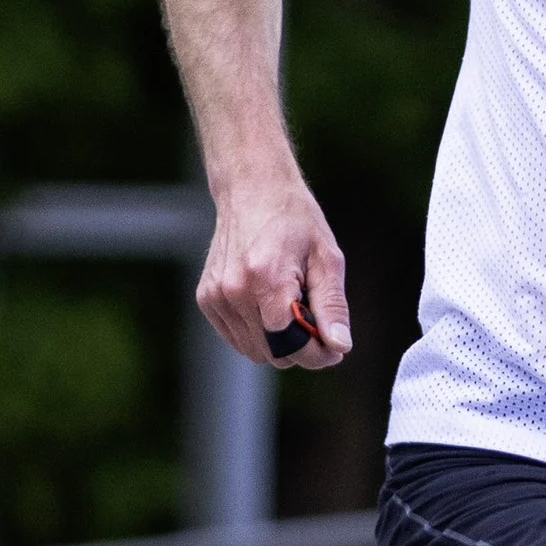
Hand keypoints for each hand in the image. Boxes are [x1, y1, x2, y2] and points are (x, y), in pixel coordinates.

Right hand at [197, 174, 352, 368]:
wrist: (253, 190)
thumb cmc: (295, 220)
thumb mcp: (326, 258)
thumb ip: (332, 306)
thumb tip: (339, 346)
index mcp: (266, 278)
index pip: (291, 345)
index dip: (318, 355)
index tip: (334, 349)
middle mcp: (234, 290)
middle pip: (273, 353)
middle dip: (300, 348)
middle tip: (316, 320)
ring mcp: (215, 296)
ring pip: (254, 351)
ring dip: (278, 342)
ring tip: (292, 305)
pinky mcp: (206, 299)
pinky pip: (237, 338)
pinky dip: (258, 333)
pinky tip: (269, 303)